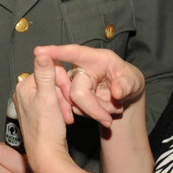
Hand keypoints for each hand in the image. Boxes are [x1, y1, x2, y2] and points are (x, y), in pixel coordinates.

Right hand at [27, 45, 145, 128]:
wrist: (126, 96)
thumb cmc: (129, 80)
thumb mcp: (133, 80)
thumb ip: (126, 85)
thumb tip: (116, 93)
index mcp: (94, 58)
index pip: (73, 53)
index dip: (56, 52)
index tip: (39, 51)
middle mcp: (80, 69)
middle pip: (75, 91)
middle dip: (93, 109)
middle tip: (109, 121)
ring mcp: (73, 83)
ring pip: (74, 104)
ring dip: (95, 113)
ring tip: (113, 110)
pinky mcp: (71, 97)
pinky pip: (75, 110)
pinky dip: (91, 115)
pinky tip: (103, 113)